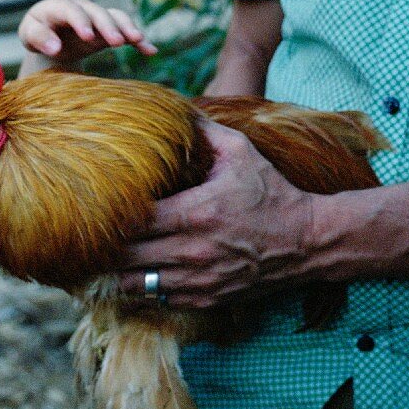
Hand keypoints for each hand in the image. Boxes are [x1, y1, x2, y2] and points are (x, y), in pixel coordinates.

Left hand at [19, 0, 154, 68]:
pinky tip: (150, 51)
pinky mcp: (108, 27)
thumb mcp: (28, 36)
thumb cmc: (36, 34)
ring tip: (137, 40)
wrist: (49, 36)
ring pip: (114, 17)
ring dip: (126, 27)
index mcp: (57, 6)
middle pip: (96, 12)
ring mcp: (96, 16)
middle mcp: (80, 7)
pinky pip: (125, 29)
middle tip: (117, 42)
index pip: (70, 10)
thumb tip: (55, 48)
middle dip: (107, 26)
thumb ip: (39, 39)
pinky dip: (137, 40)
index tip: (88, 37)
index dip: (81, 21)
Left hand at [116, 120, 315, 309]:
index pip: (132, 221)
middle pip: (127, 256)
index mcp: (195, 213)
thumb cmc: (272, 193)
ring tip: (116, 255)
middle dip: (109, 245)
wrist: (309, 241)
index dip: (112, 216)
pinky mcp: (206, 299)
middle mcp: (193, 251)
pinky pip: (159, 300)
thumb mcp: (241, 152)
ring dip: (122, 270)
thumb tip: (174, 108)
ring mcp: (199, 280)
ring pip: (136, 284)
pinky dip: (146, 288)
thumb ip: (204, 131)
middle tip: (100, 233)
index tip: (104, 207)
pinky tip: (143, 272)